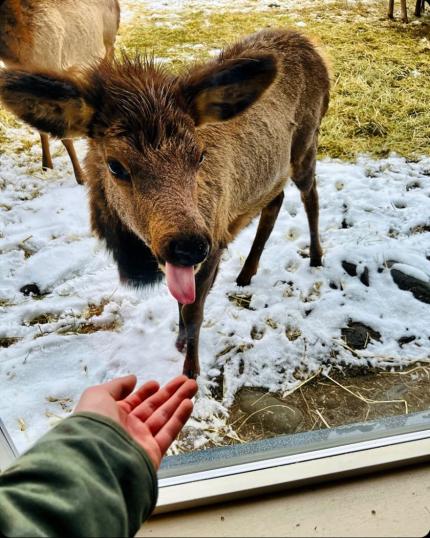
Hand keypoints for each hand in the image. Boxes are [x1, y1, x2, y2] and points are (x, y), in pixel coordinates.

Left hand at [74, 375, 197, 469]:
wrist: (94, 459)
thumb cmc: (92, 424)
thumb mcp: (97, 396)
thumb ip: (117, 386)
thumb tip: (133, 379)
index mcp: (112, 416)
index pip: (133, 402)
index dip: (145, 392)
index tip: (157, 382)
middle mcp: (127, 429)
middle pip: (153, 407)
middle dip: (170, 393)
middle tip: (186, 380)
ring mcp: (140, 441)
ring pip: (164, 417)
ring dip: (179, 401)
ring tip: (193, 386)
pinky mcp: (152, 453)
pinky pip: (168, 432)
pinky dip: (179, 418)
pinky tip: (188, 403)